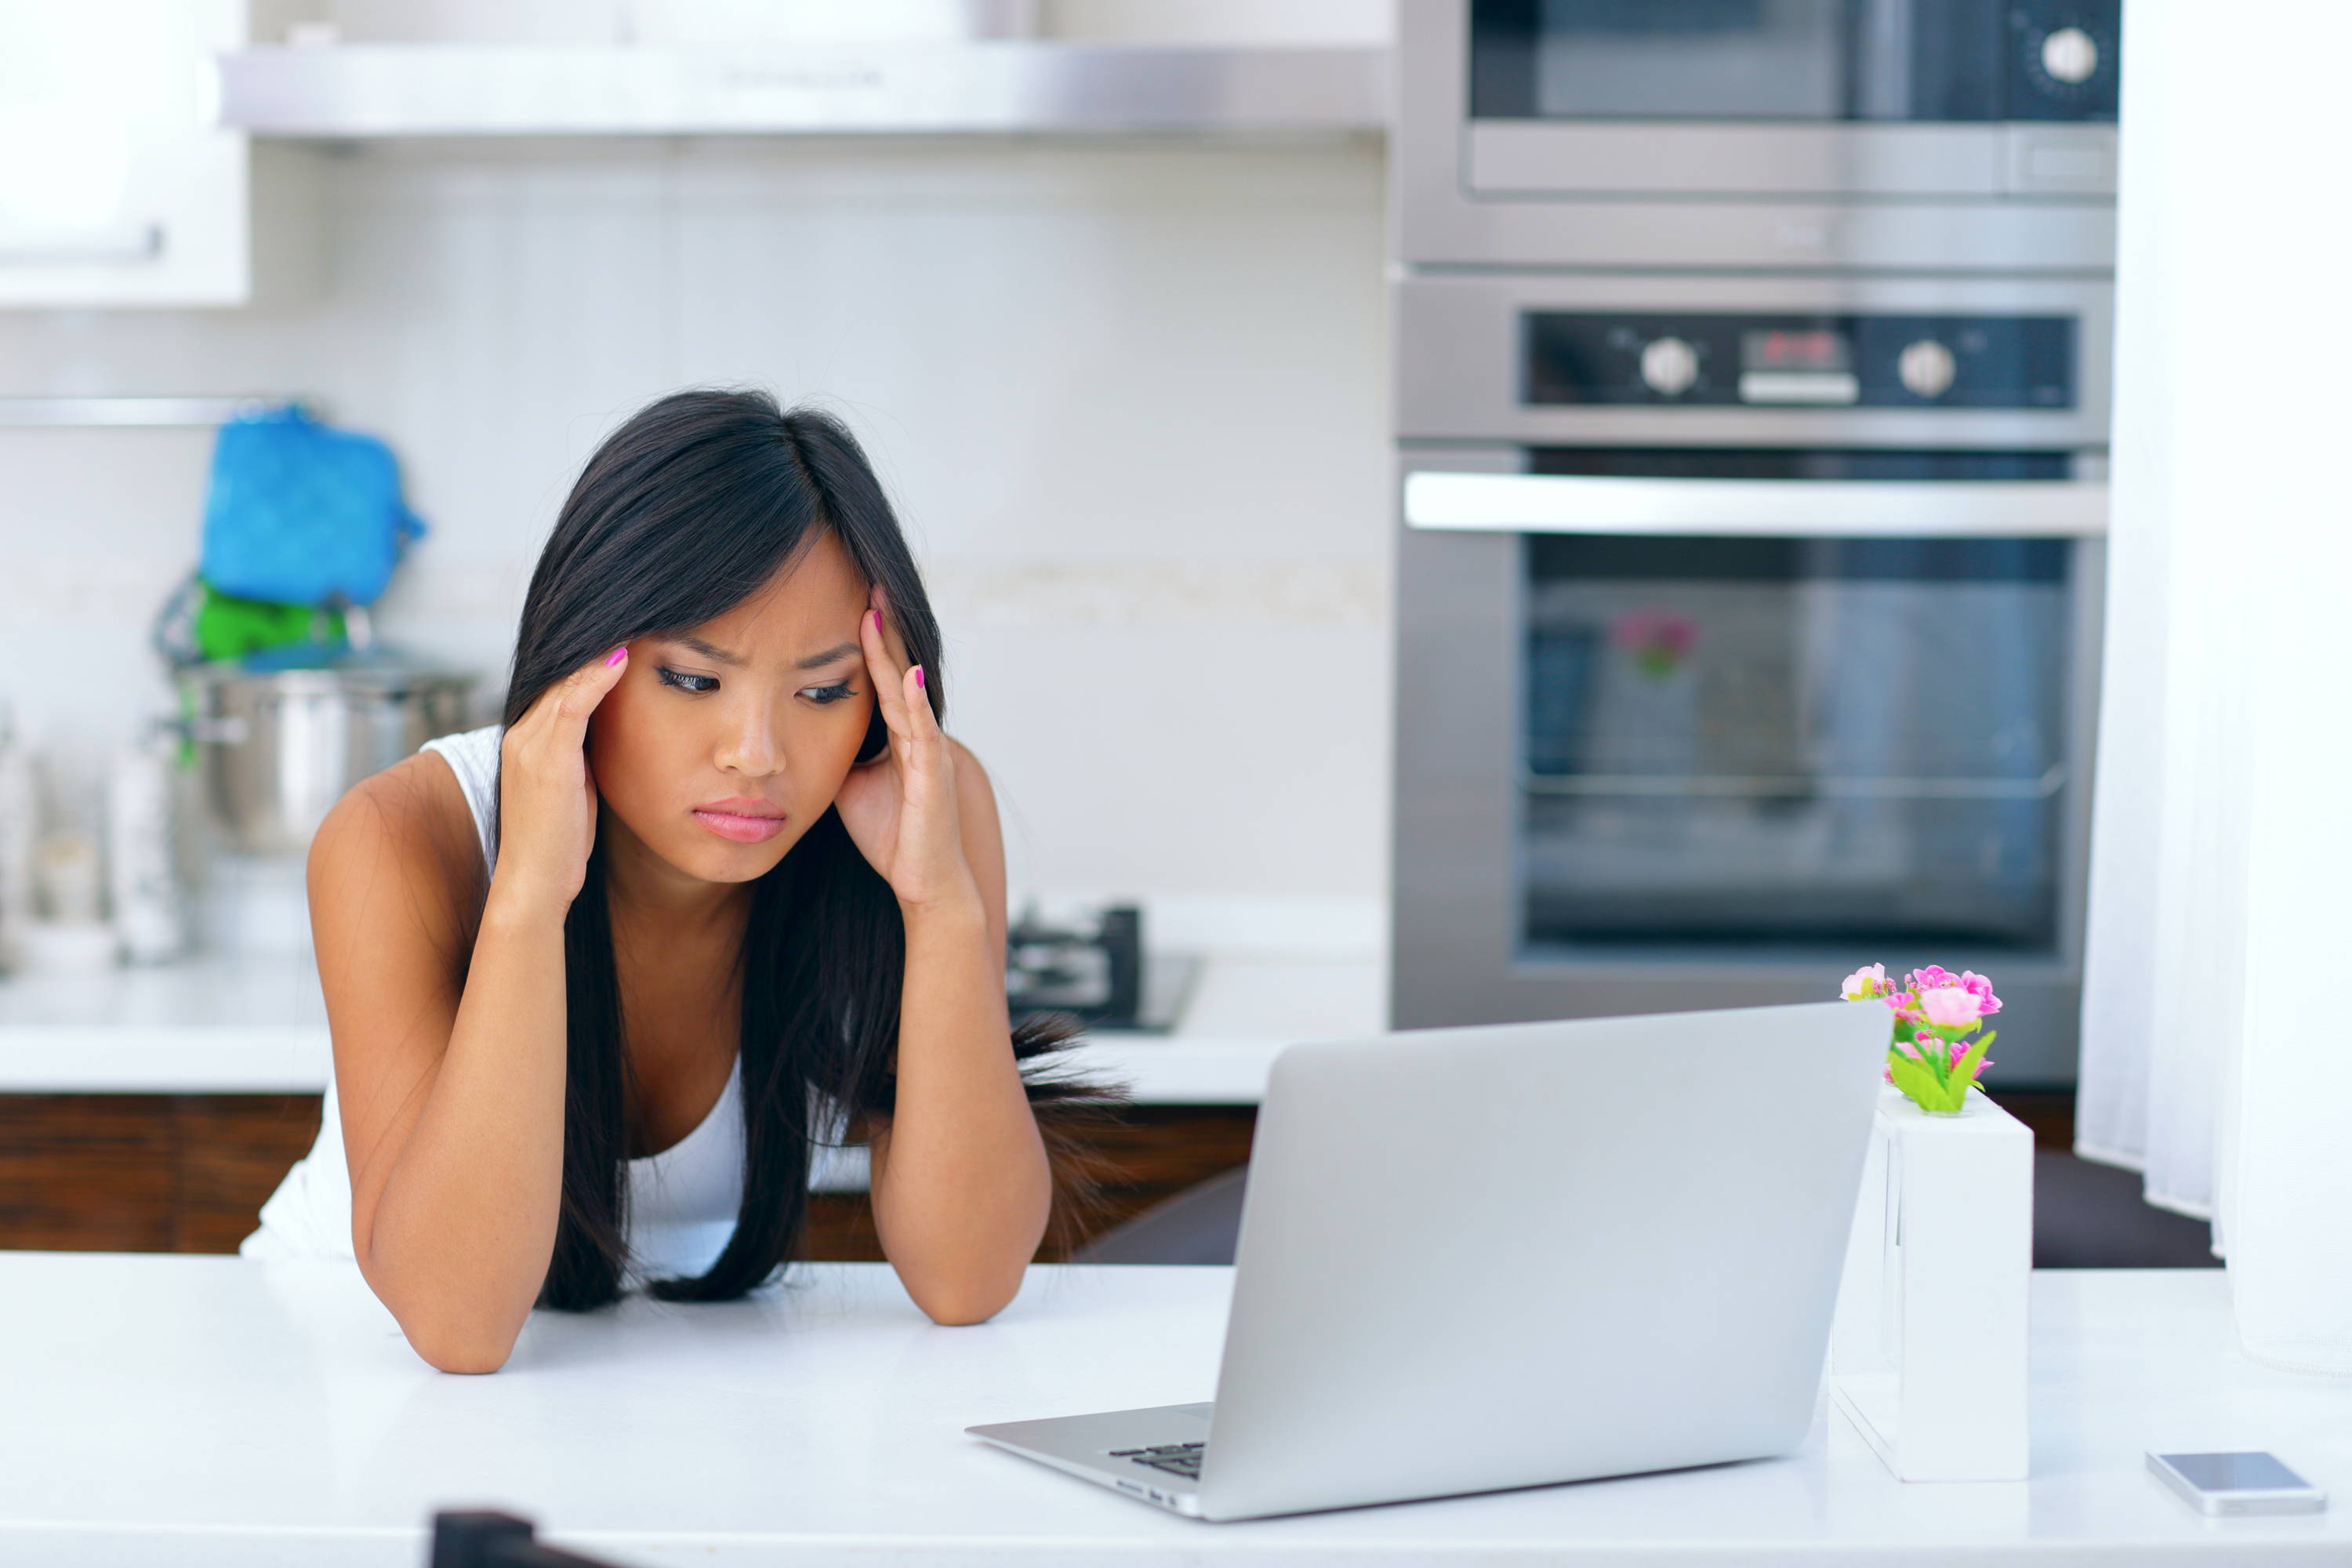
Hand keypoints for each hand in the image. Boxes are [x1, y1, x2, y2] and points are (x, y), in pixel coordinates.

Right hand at [491, 646, 629, 917]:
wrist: (534, 884)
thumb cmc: (559, 842)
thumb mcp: (572, 788)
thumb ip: (581, 755)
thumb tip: (609, 731)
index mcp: (528, 739)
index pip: (561, 683)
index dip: (591, 656)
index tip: (626, 629)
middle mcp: (523, 734)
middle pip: (561, 673)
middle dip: (595, 642)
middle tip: (632, 610)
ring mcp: (530, 745)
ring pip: (564, 682)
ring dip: (597, 650)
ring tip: (630, 620)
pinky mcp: (545, 761)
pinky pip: (570, 707)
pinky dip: (594, 680)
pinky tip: (619, 658)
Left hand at [835, 592, 978, 916]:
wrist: (924, 882)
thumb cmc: (891, 835)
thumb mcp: (850, 783)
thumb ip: (834, 751)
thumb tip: (798, 729)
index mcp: (898, 735)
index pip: (881, 675)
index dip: (869, 639)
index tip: (853, 596)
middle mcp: (917, 735)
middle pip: (897, 669)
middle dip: (884, 627)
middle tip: (870, 579)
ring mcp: (927, 752)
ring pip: (906, 691)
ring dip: (894, 650)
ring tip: (880, 610)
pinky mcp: (932, 776)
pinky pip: (921, 732)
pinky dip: (913, 701)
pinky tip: (906, 673)